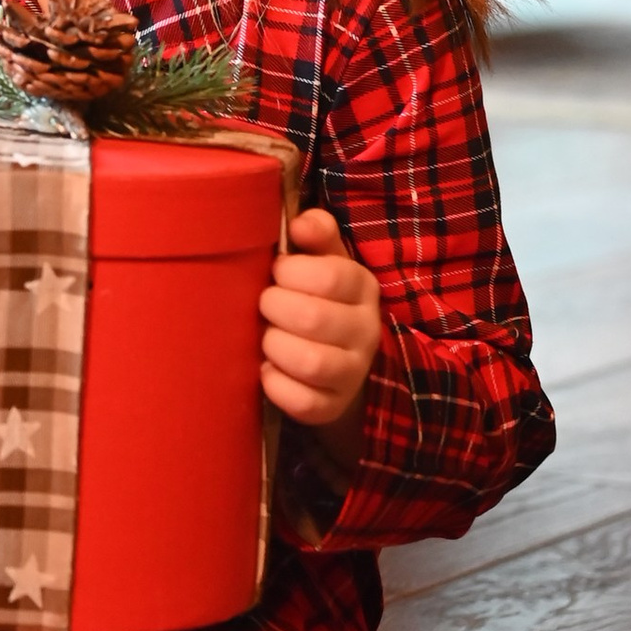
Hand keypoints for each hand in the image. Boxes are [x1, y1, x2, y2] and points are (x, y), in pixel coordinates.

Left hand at [260, 205, 381, 442]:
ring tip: (267, 337)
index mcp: (362, 287)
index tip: (276, 272)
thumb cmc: (318, 297)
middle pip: (314, 318)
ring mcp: (352, 372)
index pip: (331, 275)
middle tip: (265, 305)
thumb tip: (299, 224)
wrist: (338, 360)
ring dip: (275, 346)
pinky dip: (275, 385)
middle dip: (275, 308)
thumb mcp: (323, 259)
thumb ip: (316, 233)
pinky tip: (267, 370)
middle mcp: (365, 330)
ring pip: (310, 363)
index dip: (292, 272)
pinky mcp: (332, 406)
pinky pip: (303, 402)